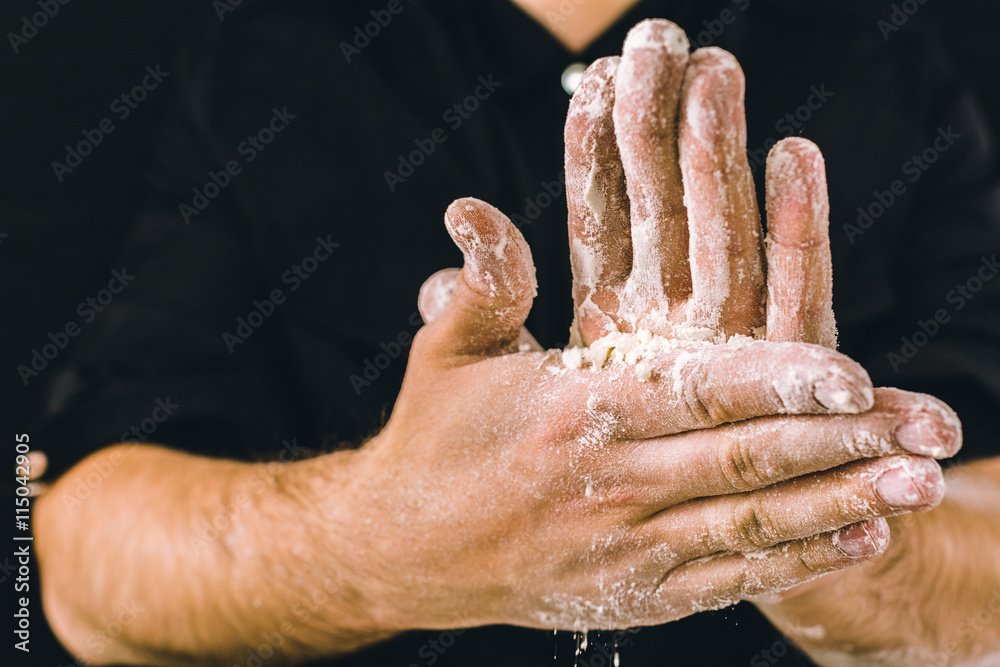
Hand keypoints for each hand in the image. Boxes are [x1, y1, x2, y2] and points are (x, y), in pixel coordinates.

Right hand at [318, 19, 959, 634]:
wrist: (402, 549)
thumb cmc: (431, 439)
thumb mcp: (444, 352)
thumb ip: (482, 282)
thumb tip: (473, 208)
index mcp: (572, 414)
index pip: (694, 394)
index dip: (779, 383)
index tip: (854, 375)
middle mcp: (606, 485)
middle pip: (744, 463)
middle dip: (842, 445)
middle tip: (926, 432)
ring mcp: (623, 549)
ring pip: (750, 526)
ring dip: (841, 506)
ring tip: (919, 488)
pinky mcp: (630, 594)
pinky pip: (726, 578)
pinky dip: (795, 560)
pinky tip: (856, 537)